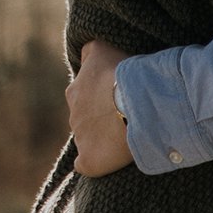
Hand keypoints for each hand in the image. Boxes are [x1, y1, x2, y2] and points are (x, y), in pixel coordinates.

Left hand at [68, 40, 132, 175]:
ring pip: (88, 138)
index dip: (102, 93)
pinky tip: (109, 158)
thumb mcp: (103, 48)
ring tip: (126, 133)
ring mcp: (81, 139)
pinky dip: (95, 162)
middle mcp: (74, 114)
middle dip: (101, 115)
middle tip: (125, 112)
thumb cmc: (125, 73)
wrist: (138, 103)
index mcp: (75, 89)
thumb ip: (90, 51)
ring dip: (102, 136)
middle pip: (85, 116)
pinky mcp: (89, 161)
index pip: (83, 91)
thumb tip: (85, 53)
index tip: (118, 93)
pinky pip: (86, 164)